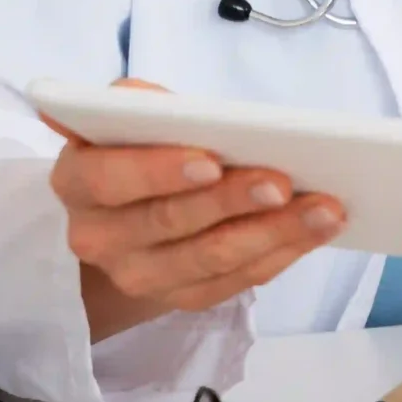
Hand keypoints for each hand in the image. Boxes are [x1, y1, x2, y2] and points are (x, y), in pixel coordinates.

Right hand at [41, 81, 348, 341]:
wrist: (128, 209)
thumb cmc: (138, 146)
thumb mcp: (130, 115)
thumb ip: (140, 105)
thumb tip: (154, 104)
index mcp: (77, 181)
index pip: (111, 178)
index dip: (159, 171)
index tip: (211, 160)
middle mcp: (98, 237)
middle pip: (170, 222)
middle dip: (233, 201)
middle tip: (285, 182)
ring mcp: (138, 275)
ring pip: (211, 259)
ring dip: (274, 232)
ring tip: (324, 207)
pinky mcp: (179, 297)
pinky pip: (235, 282)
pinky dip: (281, 253)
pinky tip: (316, 229)